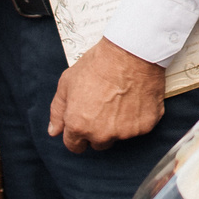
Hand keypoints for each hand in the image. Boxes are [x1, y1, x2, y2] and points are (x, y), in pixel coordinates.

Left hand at [48, 37, 166, 152]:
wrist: (130, 52)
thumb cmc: (98, 64)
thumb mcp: (67, 83)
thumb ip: (58, 111)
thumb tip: (54, 131)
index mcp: (78, 125)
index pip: (75, 146)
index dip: (78, 133)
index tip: (85, 121)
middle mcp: (101, 134)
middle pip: (98, 144)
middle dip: (98, 130)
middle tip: (104, 106)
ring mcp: (125, 132)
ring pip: (119, 136)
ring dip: (119, 124)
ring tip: (121, 99)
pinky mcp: (145, 126)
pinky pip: (140, 128)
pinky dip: (138, 117)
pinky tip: (135, 98)